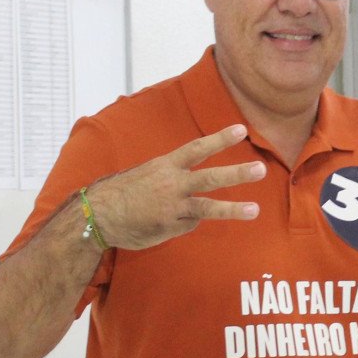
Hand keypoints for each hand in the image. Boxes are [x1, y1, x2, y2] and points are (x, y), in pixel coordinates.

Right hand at [85, 124, 263, 250]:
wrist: (97, 215)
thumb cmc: (119, 193)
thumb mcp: (144, 174)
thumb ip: (169, 177)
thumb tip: (187, 186)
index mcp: (164, 166)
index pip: (196, 148)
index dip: (219, 139)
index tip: (240, 130)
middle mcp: (171, 184)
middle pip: (210, 177)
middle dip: (236, 173)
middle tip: (261, 169)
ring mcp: (172, 207)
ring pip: (207, 207)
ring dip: (233, 209)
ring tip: (255, 210)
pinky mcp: (170, 227)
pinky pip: (188, 224)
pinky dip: (188, 222)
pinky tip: (172, 221)